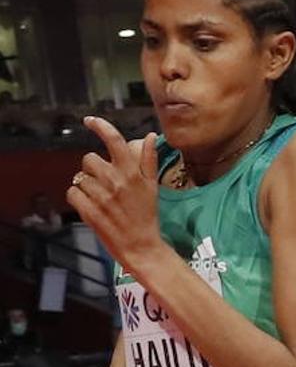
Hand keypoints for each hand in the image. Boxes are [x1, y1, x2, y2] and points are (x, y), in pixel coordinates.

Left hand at [66, 118, 161, 269]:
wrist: (141, 246)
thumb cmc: (147, 215)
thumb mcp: (152, 186)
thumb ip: (149, 160)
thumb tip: (150, 136)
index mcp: (132, 173)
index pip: (114, 141)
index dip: (100, 127)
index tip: (90, 120)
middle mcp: (116, 181)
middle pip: (89, 159)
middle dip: (93, 169)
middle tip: (104, 183)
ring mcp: (101, 196)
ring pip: (79, 177)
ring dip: (86, 186)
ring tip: (100, 198)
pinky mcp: (88, 210)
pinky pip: (72, 193)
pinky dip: (78, 198)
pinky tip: (90, 206)